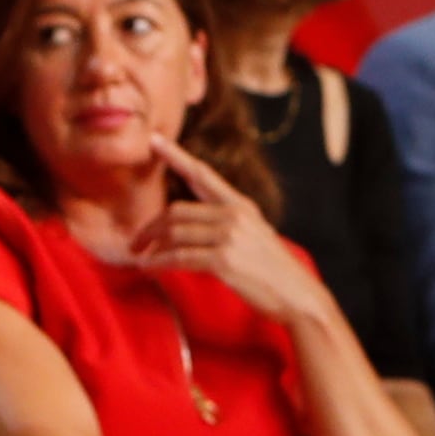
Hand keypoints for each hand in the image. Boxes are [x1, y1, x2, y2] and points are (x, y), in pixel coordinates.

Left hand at [128, 132, 334, 325]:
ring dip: (153, 247)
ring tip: (142, 258)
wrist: (298, 295)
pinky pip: (179, 257)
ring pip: (175, 234)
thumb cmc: (273, 272)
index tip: (154, 139)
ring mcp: (229, 236)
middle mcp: (234, 215)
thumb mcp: (254, 235)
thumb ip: (226, 223)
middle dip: (151, 227)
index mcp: (241, 205)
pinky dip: (159, 263)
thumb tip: (190, 226)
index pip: (202, 174)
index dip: (175, 156)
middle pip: (177, 211)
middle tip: (136, 242)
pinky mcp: (223, 259)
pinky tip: (149, 268)